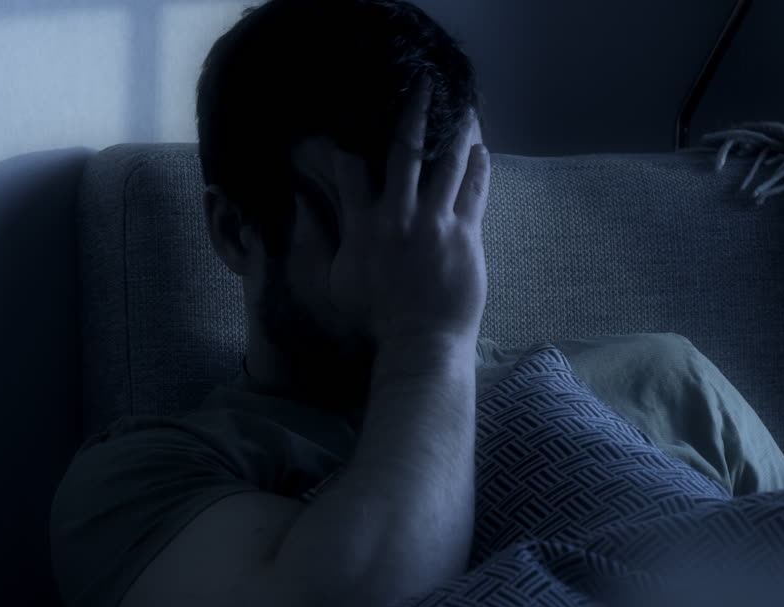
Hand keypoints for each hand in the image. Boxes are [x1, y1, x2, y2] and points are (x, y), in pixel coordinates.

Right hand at [328, 76, 490, 349]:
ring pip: (449, 163)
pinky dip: (478, 166)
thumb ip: (320, 243)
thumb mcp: (334, 282)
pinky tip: (480, 150)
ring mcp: (435, 223)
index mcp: (363, 225)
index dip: (348, 145)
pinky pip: (475, 190)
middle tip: (425, 85)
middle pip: (406, 150)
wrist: (421, 343)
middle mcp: (398, 216)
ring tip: (465, 108)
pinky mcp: (465, 235)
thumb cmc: (375, 320)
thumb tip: (303, 209)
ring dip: (457, 132)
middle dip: (415, 112)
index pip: (351, 169)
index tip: (352, 127)